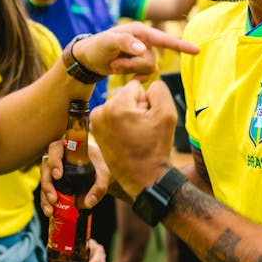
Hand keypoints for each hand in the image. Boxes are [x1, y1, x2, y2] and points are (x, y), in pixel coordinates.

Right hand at [40, 139, 110, 215]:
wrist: (99, 172)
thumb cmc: (100, 166)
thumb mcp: (104, 174)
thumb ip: (99, 187)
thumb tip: (88, 203)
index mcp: (68, 148)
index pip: (56, 149)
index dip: (54, 160)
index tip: (58, 175)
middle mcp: (57, 158)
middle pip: (45, 167)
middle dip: (47, 184)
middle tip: (53, 198)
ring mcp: (53, 171)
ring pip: (44, 181)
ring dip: (45, 196)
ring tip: (50, 210)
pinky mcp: (53, 183)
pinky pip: (45, 191)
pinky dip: (46, 202)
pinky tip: (50, 212)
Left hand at [72, 21, 199, 78]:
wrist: (88, 58)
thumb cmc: (96, 46)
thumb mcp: (107, 42)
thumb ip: (124, 42)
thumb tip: (142, 48)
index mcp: (141, 32)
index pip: (165, 39)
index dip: (181, 46)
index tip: (197, 51)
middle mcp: (145, 41)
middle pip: (151, 60)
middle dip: (132, 65)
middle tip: (115, 63)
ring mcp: (143, 53)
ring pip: (148, 69)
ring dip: (130, 70)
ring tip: (115, 65)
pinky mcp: (139, 64)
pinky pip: (145, 75)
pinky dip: (134, 77)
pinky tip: (122, 73)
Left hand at [90, 80, 176, 198]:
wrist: (144, 178)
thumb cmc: (155, 148)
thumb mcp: (167, 114)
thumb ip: (159, 89)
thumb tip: (147, 83)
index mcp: (115, 106)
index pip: (136, 87)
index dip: (147, 102)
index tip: (147, 121)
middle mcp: (100, 112)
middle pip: (126, 96)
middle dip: (137, 109)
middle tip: (142, 131)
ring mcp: (95, 123)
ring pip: (120, 107)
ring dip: (129, 118)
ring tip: (135, 136)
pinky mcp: (95, 131)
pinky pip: (113, 117)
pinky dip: (121, 125)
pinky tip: (126, 140)